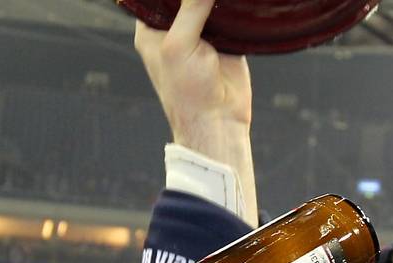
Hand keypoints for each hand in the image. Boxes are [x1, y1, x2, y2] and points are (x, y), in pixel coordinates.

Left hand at [135, 0, 257, 223]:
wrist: (218, 121)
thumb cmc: (187, 92)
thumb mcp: (179, 45)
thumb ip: (190, 8)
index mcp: (151, 29)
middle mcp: (174, 28)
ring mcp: (201, 32)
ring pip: (209, 0)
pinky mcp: (225, 37)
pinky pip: (231, 13)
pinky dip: (236, 5)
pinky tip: (240, 2)